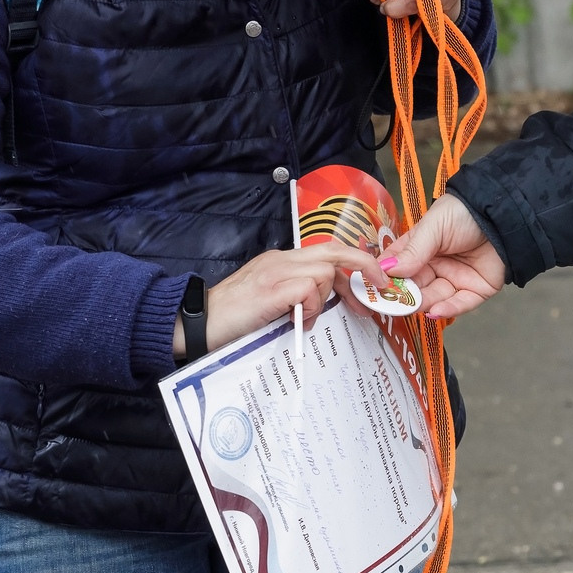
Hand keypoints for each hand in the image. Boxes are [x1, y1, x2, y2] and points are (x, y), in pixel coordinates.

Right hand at [178, 243, 382, 357]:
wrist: (196, 322)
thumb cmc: (231, 319)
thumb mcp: (271, 302)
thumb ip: (296, 296)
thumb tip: (323, 306)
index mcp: (282, 260)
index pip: (328, 250)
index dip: (355, 264)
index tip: (371, 284)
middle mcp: (281, 259)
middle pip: (335, 250)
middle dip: (364, 267)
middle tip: (376, 292)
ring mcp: (276, 271)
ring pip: (325, 271)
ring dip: (324, 299)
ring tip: (303, 319)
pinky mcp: (271, 288)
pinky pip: (310, 288)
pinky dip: (311, 307)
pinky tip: (295, 320)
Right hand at [381, 194, 506, 321]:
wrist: (504, 214)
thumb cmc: (465, 212)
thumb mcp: (434, 226)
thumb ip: (412, 250)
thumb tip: (387, 270)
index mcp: (420, 248)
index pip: (397, 266)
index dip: (385, 276)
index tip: (373, 286)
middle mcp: (435, 265)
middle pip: (414, 286)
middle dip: (404, 294)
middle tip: (392, 301)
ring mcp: (454, 278)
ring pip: (434, 297)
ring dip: (423, 302)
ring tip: (414, 304)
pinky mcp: (475, 290)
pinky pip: (459, 304)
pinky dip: (447, 309)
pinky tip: (435, 310)